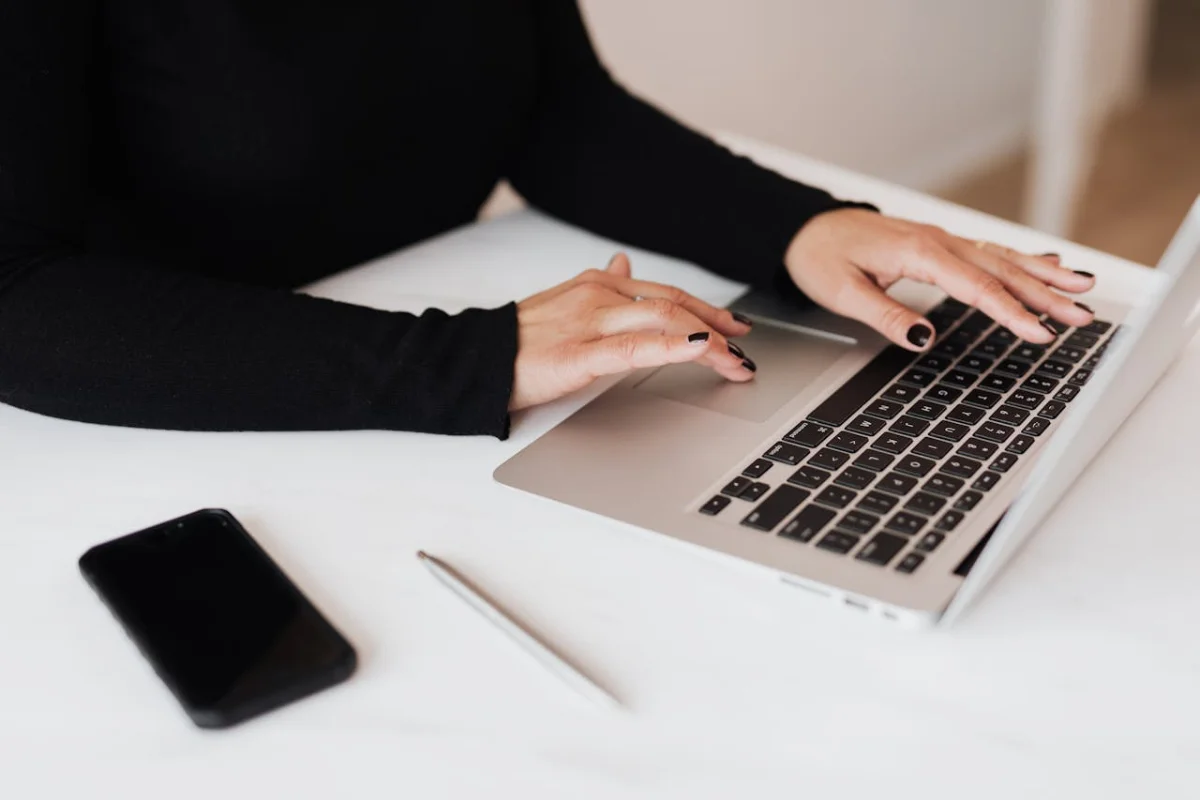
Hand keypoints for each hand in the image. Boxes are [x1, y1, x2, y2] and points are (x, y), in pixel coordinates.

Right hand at [510, 254, 754, 410]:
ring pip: (664, 323)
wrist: (476, 359)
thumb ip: (600, 285)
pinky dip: (674, 347)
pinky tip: (699, 350)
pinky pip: (635, 348)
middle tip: (747, 347)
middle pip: (674, 306)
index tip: (734, 325)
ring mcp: (590, 322)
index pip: (665, 293)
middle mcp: (599, 295)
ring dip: (709, 342)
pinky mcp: (579, 353)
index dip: (706, 309)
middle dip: (718, 326)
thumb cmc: (518, 339)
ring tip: (736, 362)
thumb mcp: (564, 302)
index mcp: (597, 284)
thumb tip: (623, 263)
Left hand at [784, 209, 1096, 349]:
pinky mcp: (939, 245)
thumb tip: (923, 339)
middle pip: (1002, 270)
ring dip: (1044, 275)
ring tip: (1083, 289)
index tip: (1040, 333)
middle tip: (1084, 315)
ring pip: (1002, 258)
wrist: (806, 229)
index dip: (1011, 312)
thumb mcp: (842, 293)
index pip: (976, 287)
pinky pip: (989, 252)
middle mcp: (937, 241)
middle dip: (1046, 294)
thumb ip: (885, 315)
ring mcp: (941, 240)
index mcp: (918, 252)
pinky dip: (1023, 259)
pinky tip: (1049, 264)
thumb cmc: (820, 257)